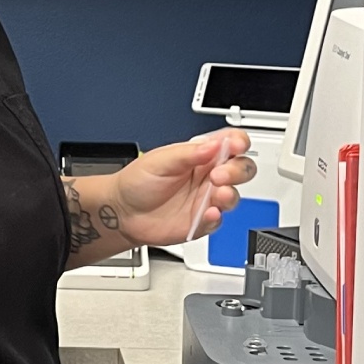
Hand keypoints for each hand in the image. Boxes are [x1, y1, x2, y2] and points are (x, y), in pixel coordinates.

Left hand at [103, 132, 256, 246]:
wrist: (123, 211)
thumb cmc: (138, 182)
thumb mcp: (161, 160)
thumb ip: (189, 153)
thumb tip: (214, 145)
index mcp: (201, 155)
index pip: (230, 143)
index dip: (239, 142)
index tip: (236, 145)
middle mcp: (208, 176)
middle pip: (241, 169)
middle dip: (238, 170)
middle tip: (219, 174)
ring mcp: (206, 199)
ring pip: (233, 196)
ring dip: (230, 194)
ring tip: (217, 193)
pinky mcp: (201, 221)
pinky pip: (218, 221)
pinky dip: (216, 217)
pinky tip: (208, 213)